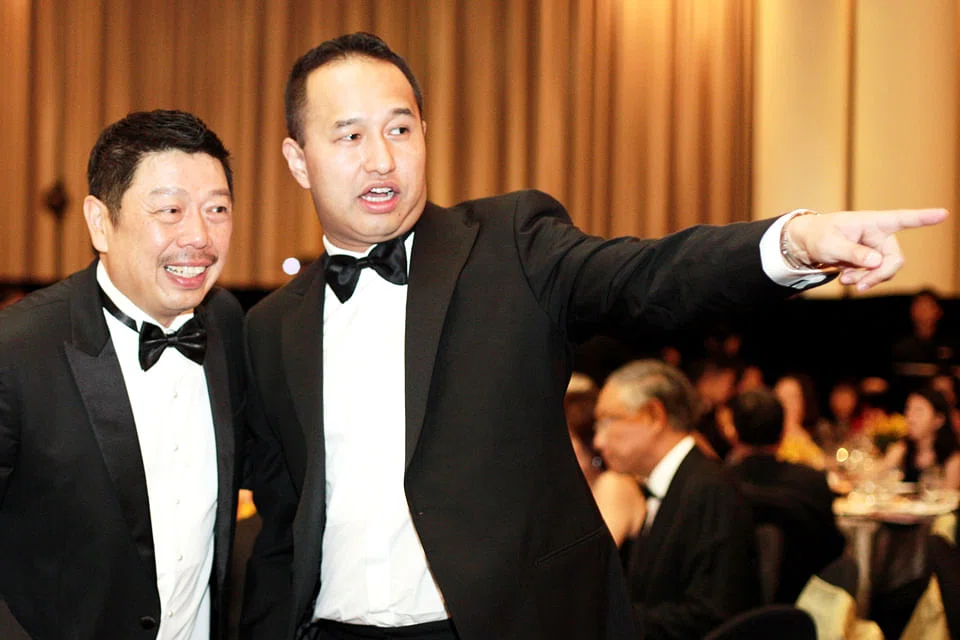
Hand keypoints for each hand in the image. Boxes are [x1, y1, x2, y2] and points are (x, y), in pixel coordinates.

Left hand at [783, 208, 948, 290]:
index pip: (901, 219)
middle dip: (879, 275)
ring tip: (845, 280)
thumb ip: (852, 252)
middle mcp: (879, 234)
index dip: (923, 218)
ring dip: (867, 279)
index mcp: (871, 222)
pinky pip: (876, 275)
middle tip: (859, 286)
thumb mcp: (829, 244)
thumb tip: (877, 262)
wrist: (808, 245)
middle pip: (894, 258)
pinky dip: (863, 280)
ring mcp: (876, 248)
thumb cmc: (818, 236)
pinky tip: (846, 279)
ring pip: (885, 270)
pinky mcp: (872, 260)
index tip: (943, 213)